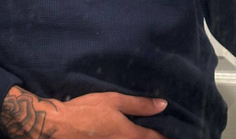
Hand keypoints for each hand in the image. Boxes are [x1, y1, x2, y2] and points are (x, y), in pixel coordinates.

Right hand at [0, 86, 168, 138]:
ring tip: (146, 133)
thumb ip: (139, 104)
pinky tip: (128, 134)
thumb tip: (163, 105)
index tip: (177, 133)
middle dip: (155, 138)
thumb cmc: (87, 110)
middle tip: (164, 131)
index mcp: (128, 135)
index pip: (154, 138)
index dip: (166, 136)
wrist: (59, 127)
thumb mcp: (114, 100)